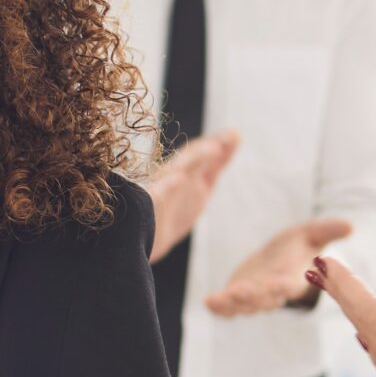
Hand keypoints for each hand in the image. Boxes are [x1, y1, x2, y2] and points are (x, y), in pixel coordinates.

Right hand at [145, 131, 238, 263]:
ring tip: (213, 149)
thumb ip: (210, 170)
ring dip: (195, 159)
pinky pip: (158, 194)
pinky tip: (179, 178)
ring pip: (178, 170)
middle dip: (213, 145)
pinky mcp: (149, 203)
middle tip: (233, 135)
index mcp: (189, 176)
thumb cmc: (168, 216)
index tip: (237, 134)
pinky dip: (168, 185)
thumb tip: (224, 148)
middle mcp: (175, 178)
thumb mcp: (197, 192)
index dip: (222, 146)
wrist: (139, 241)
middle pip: (195, 157)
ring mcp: (162, 189)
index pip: (205, 156)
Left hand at [204, 215, 352, 316]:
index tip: (278, 284)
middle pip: (263, 299)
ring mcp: (254, 297)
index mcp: (292, 278)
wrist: (281, 257)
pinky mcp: (237, 296)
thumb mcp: (313, 232)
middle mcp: (273, 292)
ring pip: (244, 306)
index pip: (289, 285)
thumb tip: (349, 226)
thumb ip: (328, 230)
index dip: (283, 285)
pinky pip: (228, 308)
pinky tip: (207, 302)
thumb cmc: (299, 245)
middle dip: (252, 296)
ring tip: (218, 299)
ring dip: (232, 303)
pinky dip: (218, 307)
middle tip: (241, 292)